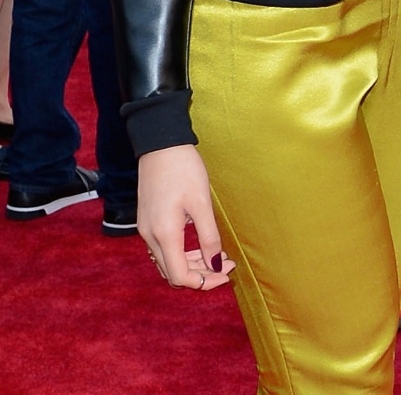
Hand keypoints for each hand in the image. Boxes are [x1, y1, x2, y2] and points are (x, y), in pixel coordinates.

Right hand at [138, 145, 229, 291]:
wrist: (160, 147)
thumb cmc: (184, 170)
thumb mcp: (202, 203)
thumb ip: (208, 236)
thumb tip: (215, 263)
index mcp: (164, 234)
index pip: (180, 275)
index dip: (204, 282)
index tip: (226, 273)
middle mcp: (150, 237)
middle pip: (173, 273)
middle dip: (201, 275)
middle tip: (227, 265)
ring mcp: (146, 230)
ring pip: (168, 262)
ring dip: (193, 265)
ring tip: (219, 256)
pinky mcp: (147, 222)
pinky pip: (164, 249)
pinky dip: (183, 254)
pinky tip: (202, 245)